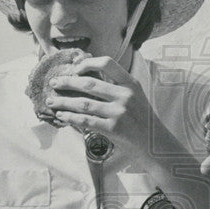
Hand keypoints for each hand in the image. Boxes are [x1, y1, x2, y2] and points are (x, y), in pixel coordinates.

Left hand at [44, 56, 158, 158]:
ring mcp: (119, 112)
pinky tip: (61, 116)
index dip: (87, 63)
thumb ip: (118, 87)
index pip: (106, 63)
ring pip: (83, 103)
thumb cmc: (144, 121)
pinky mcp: (114, 129)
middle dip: (67, 82)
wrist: (157, 145)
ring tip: (51, 101)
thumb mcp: (136, 97)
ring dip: (63, 102)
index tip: (74, 68)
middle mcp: (125, 95)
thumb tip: (88, 78)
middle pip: (89, 83)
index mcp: (131, 83)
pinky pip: (85, 121)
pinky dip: (70, 118)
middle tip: (54, 82)